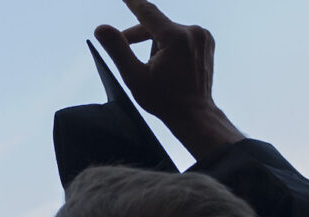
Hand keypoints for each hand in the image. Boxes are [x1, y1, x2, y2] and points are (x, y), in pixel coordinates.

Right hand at [94, 1, 242, 160]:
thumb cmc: (163, 99)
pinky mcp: (207, 41)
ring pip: (169, 31)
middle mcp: (192, 31)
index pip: (147, 12)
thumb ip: (117, 49)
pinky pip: (182, 36)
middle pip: (156, 25)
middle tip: (125, 53)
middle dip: (139, 37)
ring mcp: (203, 36)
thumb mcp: (134, 76)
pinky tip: (168, 65)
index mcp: (175, 37)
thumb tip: (101, 28)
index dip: (133, 2)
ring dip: (155, 43)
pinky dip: (170, 45)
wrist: (194, 114)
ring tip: (154, 68)